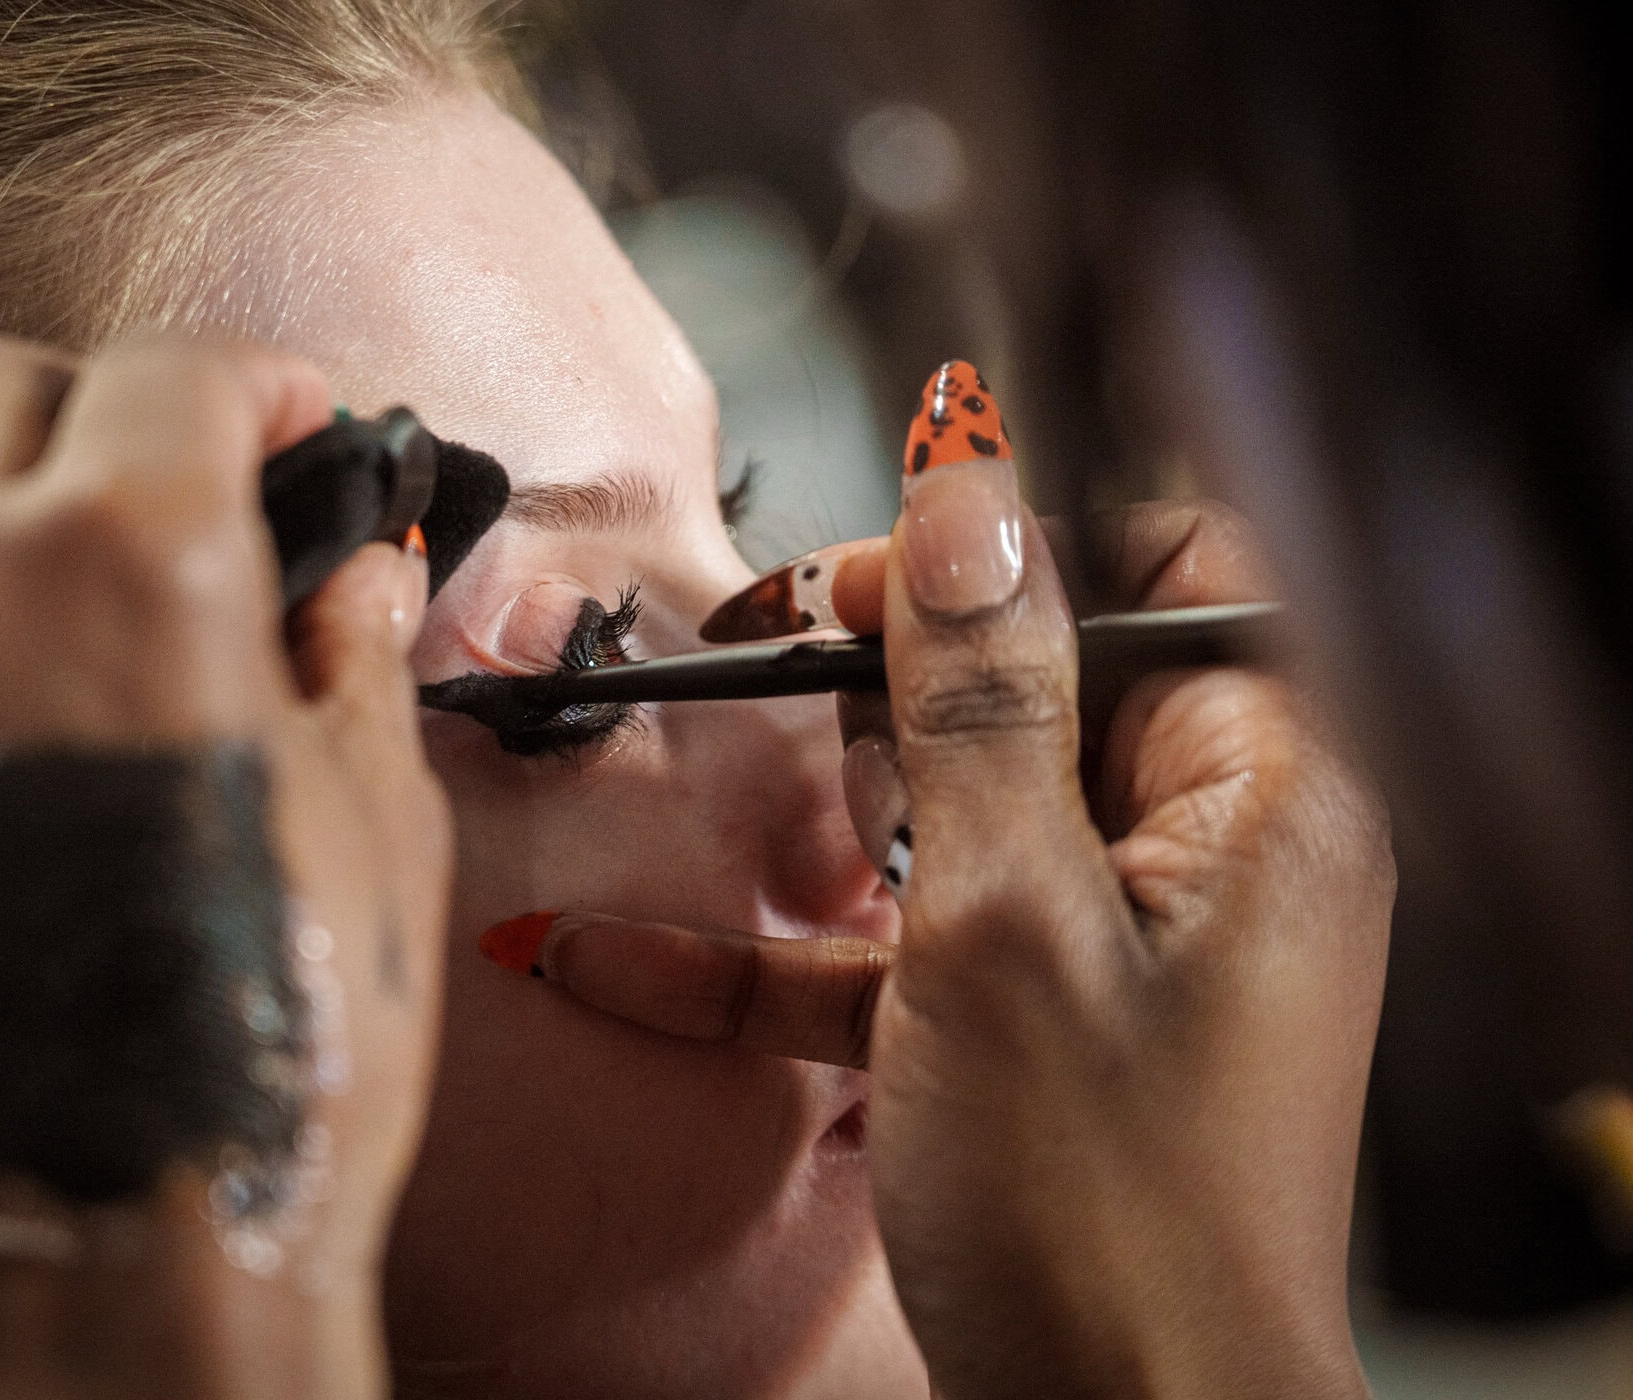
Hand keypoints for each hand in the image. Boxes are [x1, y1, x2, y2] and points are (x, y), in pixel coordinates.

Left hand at [0, 335, 451, 1399]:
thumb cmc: (254, 1063)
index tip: (288, 425)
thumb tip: (354, 580)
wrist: (82, 1274)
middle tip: (174, 512)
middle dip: (97, 428)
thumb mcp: (370, 825)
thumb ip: (352, 654)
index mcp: (123, 558)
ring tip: (72, 660)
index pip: (177, 372)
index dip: (259, 388)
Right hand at [526, 495, 1390, 1397]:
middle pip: (1038, 683)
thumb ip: (984, 699)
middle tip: (772, 657)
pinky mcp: (1025, 1024)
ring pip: (950, 811)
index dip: (1019, 548)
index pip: (1165, 573)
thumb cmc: (1110, 1219)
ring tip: (723, 782)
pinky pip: (892, 947)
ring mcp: (1109, 942)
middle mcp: (1201, 852)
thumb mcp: (1011, 917)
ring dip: (825, 811)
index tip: (883, 568)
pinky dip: (776, 951)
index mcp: (1258, 794)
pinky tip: (616, 959)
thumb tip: (967, 499)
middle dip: (892, 681)